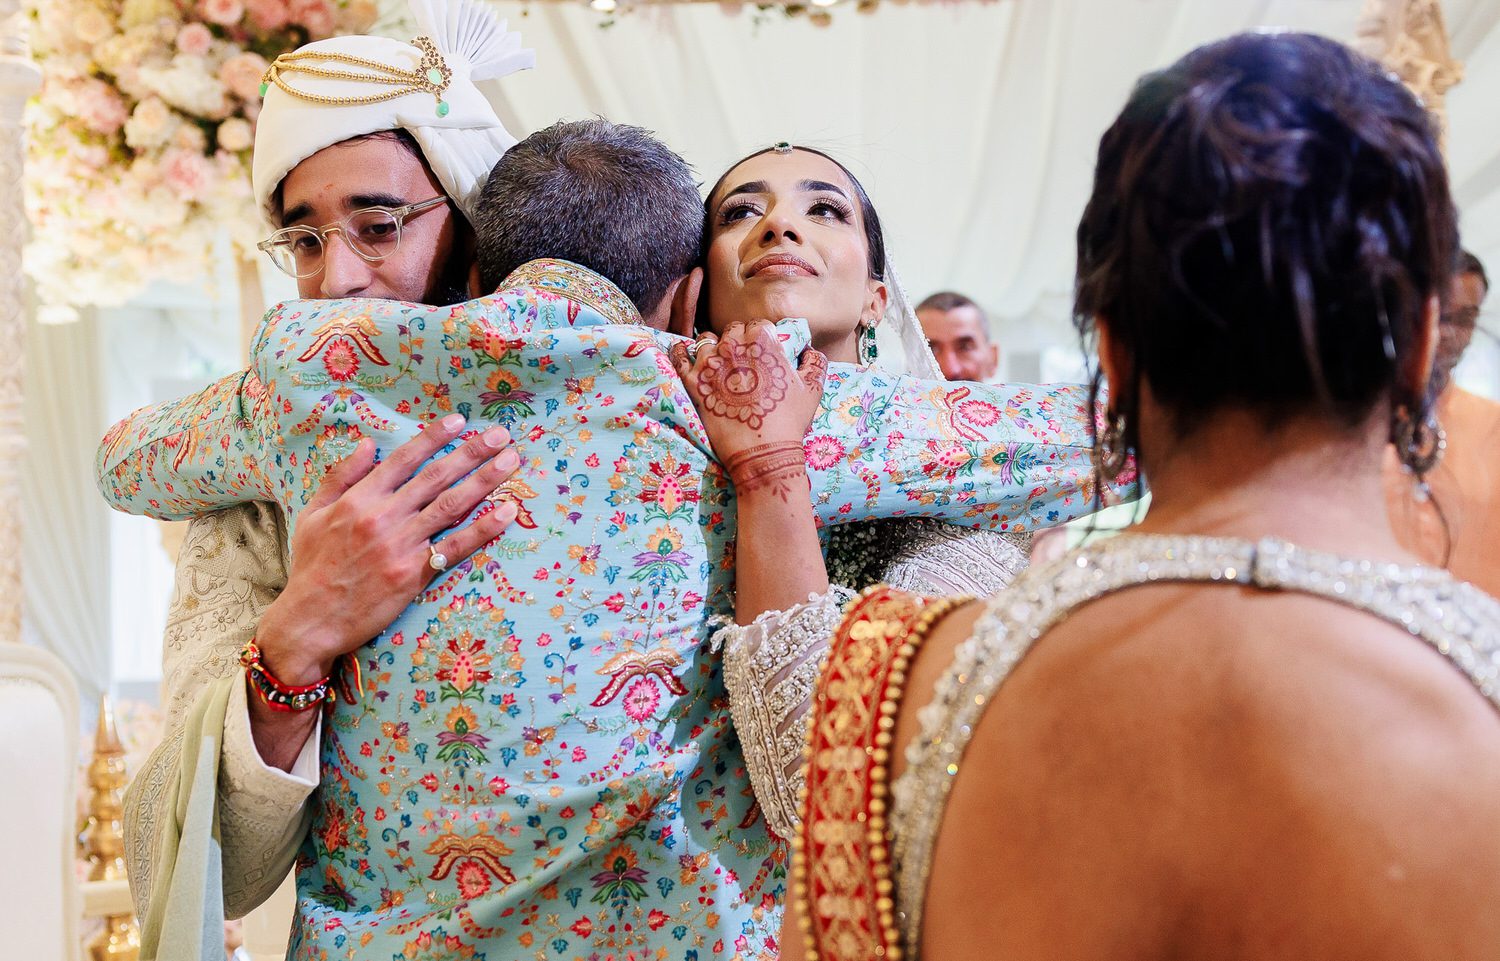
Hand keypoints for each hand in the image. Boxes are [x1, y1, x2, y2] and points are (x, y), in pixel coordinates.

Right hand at [255, 414, 521, 683]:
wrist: (310, 619)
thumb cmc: (311, 567)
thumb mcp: (312, 514)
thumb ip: (341, 477)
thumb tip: (367, 444)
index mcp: (359, 499)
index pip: (404, 459)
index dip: (434, 437)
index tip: (460, 421)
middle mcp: (383, 516)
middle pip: (435, 476)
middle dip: (471, 452)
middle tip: (501, 435)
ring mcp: (400, 545)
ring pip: (450, 505)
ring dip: (485, 481)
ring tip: (511, 462)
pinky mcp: (413, 574)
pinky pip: (455, 547)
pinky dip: (483, 529)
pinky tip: (507, 512)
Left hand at [670, 320, 826, 500]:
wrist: (762, 452)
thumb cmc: (789, 420)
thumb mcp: (813, 389)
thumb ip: (815, 362)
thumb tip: (808, 350)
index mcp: (762, 341)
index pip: (758, 325)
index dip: (761, 336)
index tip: (761, 350)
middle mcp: (733, 346)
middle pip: (732, 330)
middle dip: (738, 340)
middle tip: (742, 359)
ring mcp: (710, 363)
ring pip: (707, 340)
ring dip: (713, 347)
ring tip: (718, 362)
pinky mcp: (693, 382)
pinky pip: (679, 357)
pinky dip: (680, 351)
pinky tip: (682, 351)